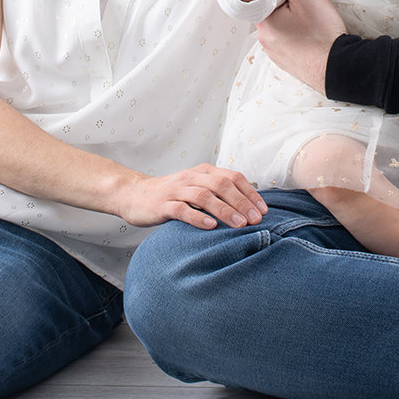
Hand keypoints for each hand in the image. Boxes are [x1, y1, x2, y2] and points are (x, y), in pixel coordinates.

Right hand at [114, 163, 267, 230]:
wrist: (134, 195)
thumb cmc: (171, 195)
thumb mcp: (196, 188)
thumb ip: (218, 194)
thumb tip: (249, 210)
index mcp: (203, 172)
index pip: (233, 177)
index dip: (250, 193)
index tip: (263, 211)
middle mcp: (191, 177)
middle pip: (222, 184)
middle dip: (242, 202)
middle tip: (256, 220)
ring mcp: (176, 190)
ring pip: (204, 195)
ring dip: (224, 210)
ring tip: (239, 224)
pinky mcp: (163, 204)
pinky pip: (182, 209)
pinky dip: (198, 217)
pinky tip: (210, 226)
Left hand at [256, 0, 344, 91]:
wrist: (336, 65)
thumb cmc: (320, 33)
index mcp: (263, 22)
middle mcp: (264, 39)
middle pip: (270, 10)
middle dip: (285, 3)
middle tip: (302, 1)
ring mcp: (274, 52)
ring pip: (279, 25)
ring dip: (291, 19)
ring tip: (309, 20)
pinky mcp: (286, 60)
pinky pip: (287, 40)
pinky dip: (296, 34)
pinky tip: (309, 33)